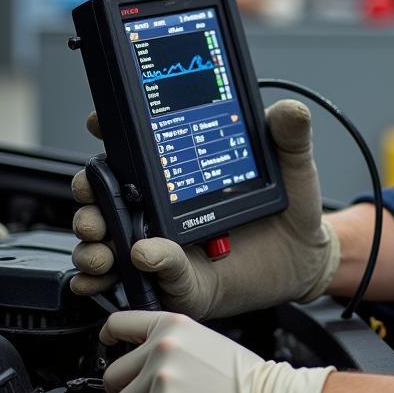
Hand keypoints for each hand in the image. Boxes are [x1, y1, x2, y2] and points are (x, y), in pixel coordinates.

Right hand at [70, 100, 340, 317]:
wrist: (306, 257)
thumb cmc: (289, 208)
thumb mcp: (291, 166)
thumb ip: (289, 138)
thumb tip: (289, 111)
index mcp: (179, 174)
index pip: (134, 150)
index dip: (109, 134)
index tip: (99, 123)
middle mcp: (163, 209)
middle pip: (107, 198)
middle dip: (87, 197)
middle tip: (92, 198)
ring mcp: (166, 245)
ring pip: (112, 244)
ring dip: (94, 244)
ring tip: (101, 243)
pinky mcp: (180, 281)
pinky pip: (153, 278)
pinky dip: (140, 270)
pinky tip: (138, 260)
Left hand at [101, 311, 332, 392]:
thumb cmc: (244, 376)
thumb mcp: (203, 341)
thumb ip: (169, 343)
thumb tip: (136, 358)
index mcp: (173, 323)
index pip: (118, 322)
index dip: (108, 339)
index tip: (108, 346)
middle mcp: (164, 344)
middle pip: (112, 373)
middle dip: (127, 391)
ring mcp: (163, 372)